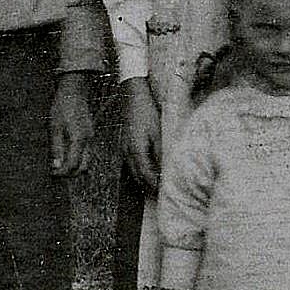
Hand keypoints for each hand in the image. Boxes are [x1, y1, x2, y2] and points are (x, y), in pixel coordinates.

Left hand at [49, 72, 93, 176]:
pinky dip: (79, 158)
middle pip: (83, 167)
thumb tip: (56, 166)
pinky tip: (67, 155)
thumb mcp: (55, 127)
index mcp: (79, 139)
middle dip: (71, 173)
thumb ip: (56, 148)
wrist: (75, 91)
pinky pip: (87, 153)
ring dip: (75, 166)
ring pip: (87, 161)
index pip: (73, 165)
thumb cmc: (63, 107)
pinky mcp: (90, 134)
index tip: (53, 174)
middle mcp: (88, 140)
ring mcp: (91, 137)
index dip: (63, 173)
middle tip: (57, 172)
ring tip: (61, 164)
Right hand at [121, 76, 160, 193]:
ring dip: (143, 180)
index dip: (155, 184)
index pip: (146, 174)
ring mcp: (123, 148)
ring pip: (133, 171)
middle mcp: (127, 152)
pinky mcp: (124, 144)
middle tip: (161, 193)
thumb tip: (165, 168)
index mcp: (136, 150)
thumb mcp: (157, 131)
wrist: (133, 95)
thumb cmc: (147, 111)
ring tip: (155, 186)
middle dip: (149, 186)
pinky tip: (146, 171)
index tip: (164, 191)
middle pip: (137, 176)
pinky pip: (130, 163)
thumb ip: (160, 151)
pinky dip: (139, 170)